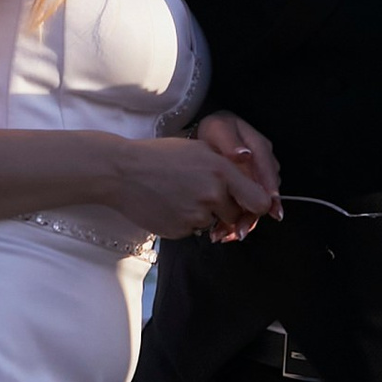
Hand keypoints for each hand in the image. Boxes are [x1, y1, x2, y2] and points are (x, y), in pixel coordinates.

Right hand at [102, 131, 281, 244]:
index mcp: (221, 171)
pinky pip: (193, 231)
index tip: (250, 205)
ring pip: (214, 223)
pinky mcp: (180, 231)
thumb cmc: (160, 156)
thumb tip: (251, 185)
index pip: (259, 202)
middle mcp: (213, 195)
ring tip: (181, 196)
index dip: (256, 205)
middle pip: (237, 215)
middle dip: (226, 209)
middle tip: (202, 193)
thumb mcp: (199, 149)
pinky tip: (169, 205)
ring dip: (205, 215)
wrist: (122, 172)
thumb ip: (228, 167)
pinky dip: (185, 222)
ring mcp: (196, 216)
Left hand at [192, 111, 281, 227]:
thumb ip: (231, 143)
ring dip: (243, 221)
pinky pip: (246, 207)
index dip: (269, 192)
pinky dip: (235, 220)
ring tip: (225, 235)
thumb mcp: (219, 130)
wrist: (211, 135)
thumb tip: (245, 154)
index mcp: (260, 148)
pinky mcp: (248, 189)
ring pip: (256, 204)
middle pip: (265, 194)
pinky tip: (223, 231)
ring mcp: (257, 179)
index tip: (267, 209)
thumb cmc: (216, 130)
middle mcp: (264, 166)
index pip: (268, 172)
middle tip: (239, 231)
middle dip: (253, 215)